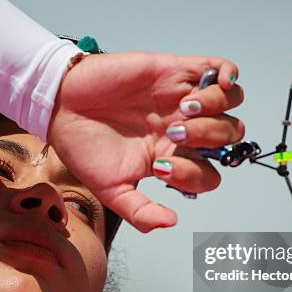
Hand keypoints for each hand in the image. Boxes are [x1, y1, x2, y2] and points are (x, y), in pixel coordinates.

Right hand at [48, 52, 244, 232]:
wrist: (60, 105)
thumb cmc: (83, 147)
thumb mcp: (110, 190)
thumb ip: (140, 212)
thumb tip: (170, 223)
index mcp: (172, 158)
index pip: (210, 173)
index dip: (195, 175)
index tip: (158, 167)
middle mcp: (183, 129)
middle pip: (228, 136)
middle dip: (209, 137)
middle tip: (172, 133)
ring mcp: (181, 98)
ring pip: (231, 103)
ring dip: (216, 109)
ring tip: (184, 109)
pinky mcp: (174, 70)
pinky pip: (219, 68)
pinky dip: (227, 74)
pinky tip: (211, 85)